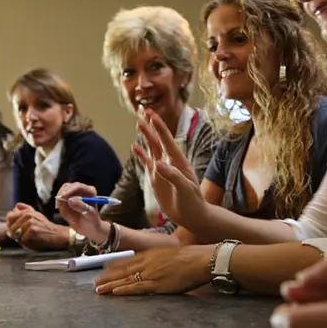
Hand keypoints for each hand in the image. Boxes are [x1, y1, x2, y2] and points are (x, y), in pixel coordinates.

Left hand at [6, 203, 68, 250]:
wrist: (57, 235)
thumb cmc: (45, 228)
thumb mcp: (36, 216)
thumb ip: (25, 210)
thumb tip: (14, 207)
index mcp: (27, 211)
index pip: (9, 216)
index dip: (10, 225)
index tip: (15, 230)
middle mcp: (28, 215)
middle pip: (11, 226)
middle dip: (14, 233)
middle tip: (23, 236)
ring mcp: (30, 222)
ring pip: (15, 234)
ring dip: (21, 239)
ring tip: (30, 238)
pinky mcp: (33, 230)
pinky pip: (22, 239)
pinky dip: (26, 243)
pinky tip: (33, 240)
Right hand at [55, 183, 110, 242]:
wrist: (90, 229)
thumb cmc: (93, 221)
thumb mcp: (90, 215)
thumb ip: (81, 207)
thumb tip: (70, 200)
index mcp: (90, 191)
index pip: (77, 186)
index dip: (69, 190)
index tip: (62, 197)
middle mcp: (81, 190)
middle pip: (67, 187)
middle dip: (62, 196)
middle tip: (59, 206)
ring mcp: (73, 195)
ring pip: (61, 195)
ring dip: (62, 206)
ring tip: (70, 218)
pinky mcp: (67, 200)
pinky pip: (60, 203)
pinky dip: (62, 210)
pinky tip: (69, 218)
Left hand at [93, 245, 212, 294]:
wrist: (199, 259)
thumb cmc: (189, 257)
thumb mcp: (169, 254)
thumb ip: (158, 259)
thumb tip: (155, 263)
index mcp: (150, 254)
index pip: (127, 260)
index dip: (114, 266)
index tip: (103, 269)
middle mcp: (147, 262)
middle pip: (122, 270)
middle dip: (107, 276)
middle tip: (94, 282)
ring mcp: (150, 273)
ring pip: (126, 280)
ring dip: (110, 284)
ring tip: (98, 289)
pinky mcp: (157, 284)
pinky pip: (137, 288)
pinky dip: (125, 289)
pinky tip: (115, 292)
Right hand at [133, 109, 205, 223]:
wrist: (191, 216)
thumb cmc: (192, 202)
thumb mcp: (184, 189)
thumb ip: (172, 176)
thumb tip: (158, 164)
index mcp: (179, 162)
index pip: (168, 142)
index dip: (160, 128)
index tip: (153, 116)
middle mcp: (169, 162)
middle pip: (158, 141)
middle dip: (151, 127)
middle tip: (144, 111)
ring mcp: (161, 170)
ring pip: (151, 149)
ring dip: (145, 136)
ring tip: (138, 123)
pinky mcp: (155, 178)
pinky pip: (146, 163)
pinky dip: (140, 154)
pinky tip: (134, 146)